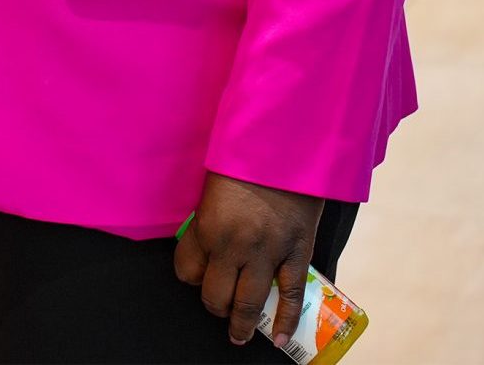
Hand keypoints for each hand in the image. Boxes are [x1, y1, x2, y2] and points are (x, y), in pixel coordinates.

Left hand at [173, 172, 324, 349]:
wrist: (287, 145)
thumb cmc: (245, 158)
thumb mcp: (212, 188)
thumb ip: (208, 219)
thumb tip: (206, 245)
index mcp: (207, 226)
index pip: (187, 271)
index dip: (190, 276)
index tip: (196, 275)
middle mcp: (233, 246)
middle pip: (215, 295)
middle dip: (215, 304)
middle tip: (218, 304)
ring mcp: (267, 253)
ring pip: (249, 303)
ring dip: (241, 324)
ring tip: (239, 334)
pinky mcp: (296, 254)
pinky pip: (291, 296)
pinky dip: (287, 321)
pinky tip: (281, 338)